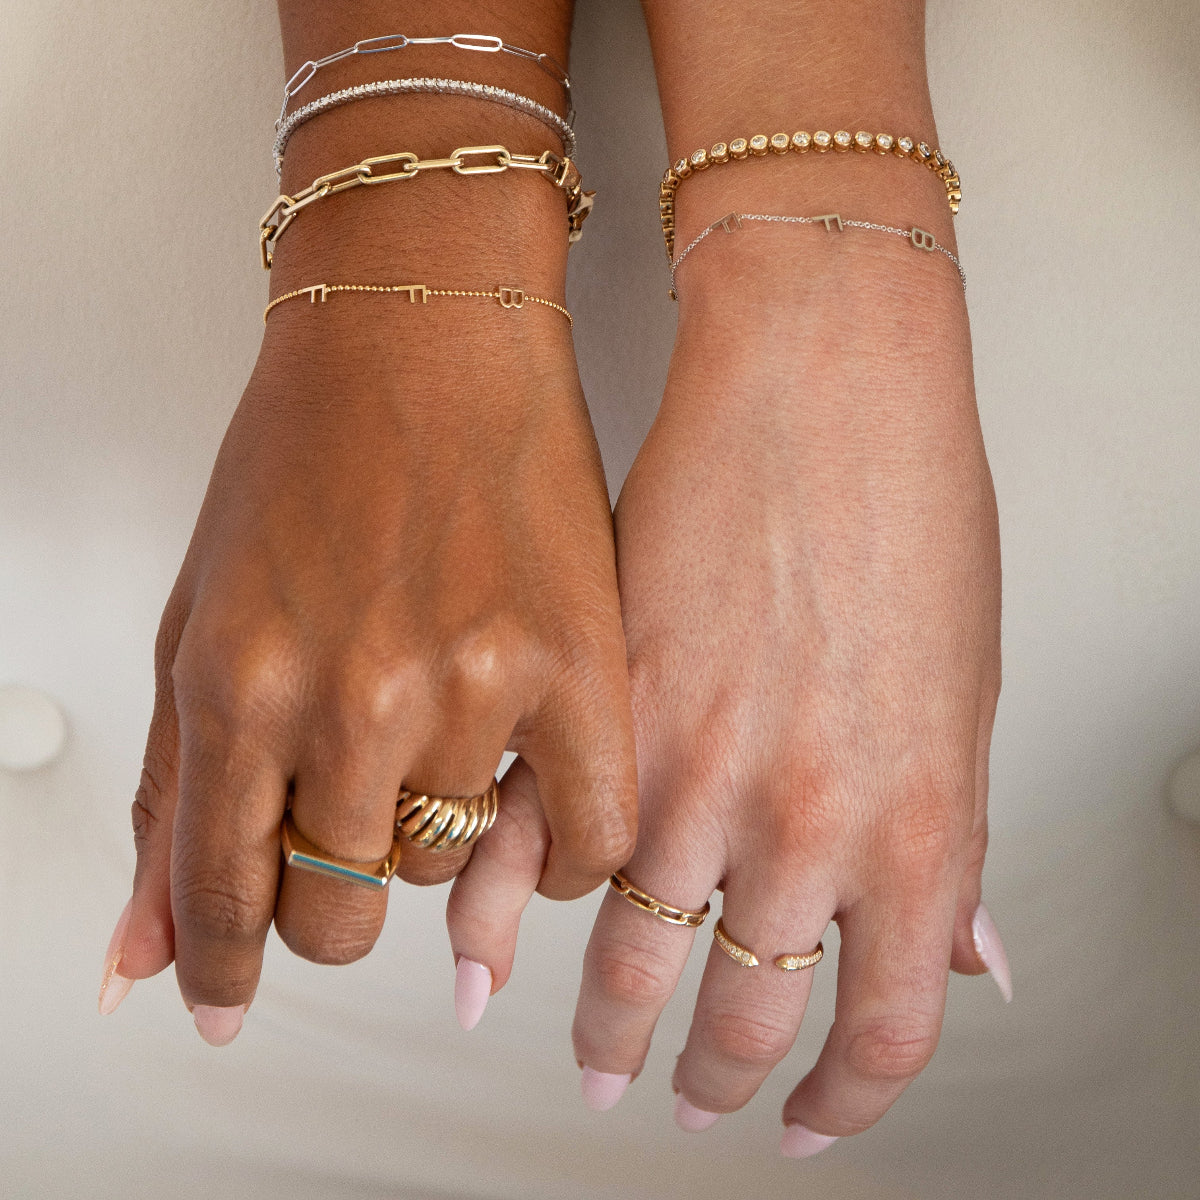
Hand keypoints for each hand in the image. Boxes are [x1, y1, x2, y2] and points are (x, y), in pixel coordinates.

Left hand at [100, 300, 636, 1042]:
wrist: (427, 328)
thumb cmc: (311, 450)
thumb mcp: (200, 610)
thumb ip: (170, 787)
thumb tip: (141, 952)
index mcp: (237, 683)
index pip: (221, 892)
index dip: (223, 965)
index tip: (227, 1000)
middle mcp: (348, 698)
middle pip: (342, 909)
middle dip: (339, 897)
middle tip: (360, 829)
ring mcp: (469, 685)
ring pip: (453, 866)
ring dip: (440, 827)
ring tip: (448, 730)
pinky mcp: (576, 664)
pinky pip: (583, 838)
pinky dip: (558, 848)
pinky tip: (536, 797)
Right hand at [572, 236, 1006, 1150]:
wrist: (826, 380)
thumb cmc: (911, 513)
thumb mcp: (968, 696)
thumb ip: (948, 846)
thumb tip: (961, 954)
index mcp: (914, 824)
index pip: (884, 1030)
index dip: (843, 1101)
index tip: (807, 1123)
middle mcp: (799, 818)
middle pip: (744, 1015)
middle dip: (713, 1078)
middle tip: (680, 1097)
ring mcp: (691, 766)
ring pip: (626, 953)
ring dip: (602, 1026)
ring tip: (592, 1056)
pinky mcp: (601, 701)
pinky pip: (532, 849)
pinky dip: (496, 922)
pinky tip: (481, 961)